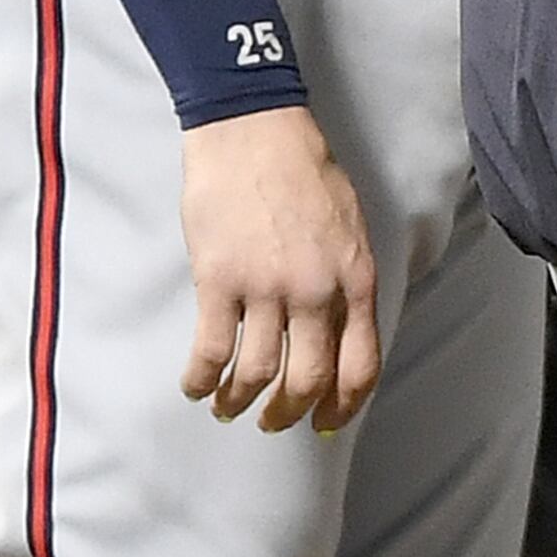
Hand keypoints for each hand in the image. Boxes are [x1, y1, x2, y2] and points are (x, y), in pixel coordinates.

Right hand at [178, 104, 379, 432]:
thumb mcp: (351, 228)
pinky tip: (196, 386)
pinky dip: (201, 380)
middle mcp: (317, 291)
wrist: (256, 132)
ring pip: (256, 375)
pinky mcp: (219, 282)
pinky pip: (210, 352)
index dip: (342, 406)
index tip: (324, 423)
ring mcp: (266, 288)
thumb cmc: (306, 173)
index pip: (361, 365)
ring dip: (239, 402)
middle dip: (288, 413)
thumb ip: (349, 282)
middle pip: (307, 381)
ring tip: (228, 407)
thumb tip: (343, 331)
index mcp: (356, 278)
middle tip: (272, 421)